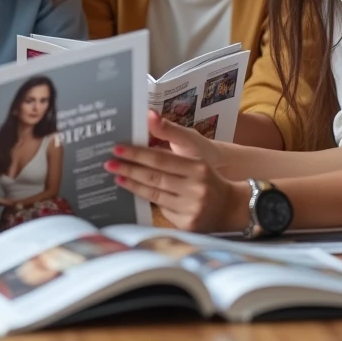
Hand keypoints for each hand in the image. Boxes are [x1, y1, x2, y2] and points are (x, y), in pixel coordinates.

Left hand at [105, 113, 249, 232]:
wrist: (232, 207)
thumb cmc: (208, 176)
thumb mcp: (195, 153)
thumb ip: (171, 135)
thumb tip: (148, 116)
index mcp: (197, 168)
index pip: (161, 160)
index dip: (137, 154)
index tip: (117, 149)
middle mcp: (195, 189)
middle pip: (155, 178)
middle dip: (129, 170)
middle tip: (109, 163)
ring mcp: (192, 209)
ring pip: (155, 195)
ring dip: (133, 185)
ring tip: (117, 177)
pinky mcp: (188, 225)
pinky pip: (162, 210)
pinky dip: (148, 200)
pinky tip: (135, 192)